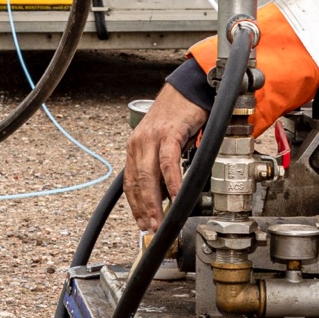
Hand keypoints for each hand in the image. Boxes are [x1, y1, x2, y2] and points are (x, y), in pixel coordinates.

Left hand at [124, 84, 210, 231]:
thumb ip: (161, 166)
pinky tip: (177, 194)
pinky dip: (172, 181)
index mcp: (136, 147)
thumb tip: (166, 193)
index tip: (142, 224)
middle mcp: (139, 143)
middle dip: (143, 210)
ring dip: (154, 202)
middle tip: (150, 229)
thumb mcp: (164, 143)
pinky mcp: (169, 133)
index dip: (135, 206)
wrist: (188, 89)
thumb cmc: (178, 116)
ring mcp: (152, 137)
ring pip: (148, 175)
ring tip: (160, 220)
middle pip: (137, 183)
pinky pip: (168, 162)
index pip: (130, 183)